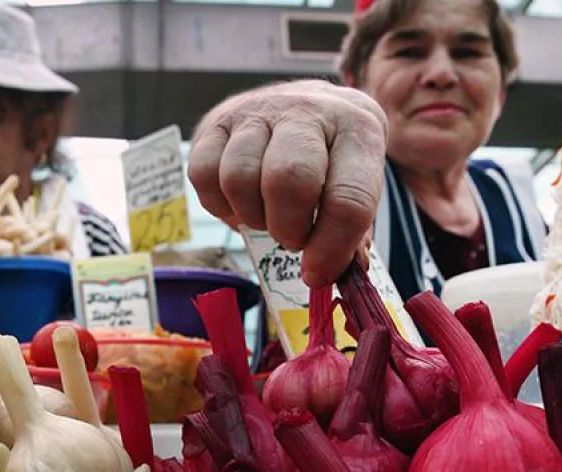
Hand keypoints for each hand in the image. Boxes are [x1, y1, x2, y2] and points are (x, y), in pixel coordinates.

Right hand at [188, 80, 387, 287]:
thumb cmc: (334, 158)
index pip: (348, 197)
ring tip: (267, 216)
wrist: (305, 106)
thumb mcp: (358, 184)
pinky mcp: (217, 120)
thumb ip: (352, 234)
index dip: (331, 248)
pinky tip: (240, 203)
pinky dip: (219, 205)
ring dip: (252, 216)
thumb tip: (329, 275)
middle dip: (288, 228)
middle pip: (288, 181)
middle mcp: (307, 110)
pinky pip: (203, 174)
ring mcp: (257, 111)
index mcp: (357, 128)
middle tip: (293, 238)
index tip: (317, 273)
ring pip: (239, 178)